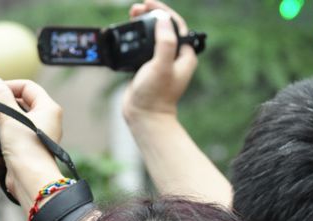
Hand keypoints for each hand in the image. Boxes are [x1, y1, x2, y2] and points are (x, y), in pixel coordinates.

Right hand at [0, 78, 64, 210]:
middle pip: (23, 101)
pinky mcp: (30, 147)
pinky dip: (5, 128)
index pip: (28, 86)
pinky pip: (17, 131)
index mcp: (49, 108)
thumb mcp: (10, 117)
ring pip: (19, 117)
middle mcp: (47, 120)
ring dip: (4, 114)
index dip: (8, 85)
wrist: (29, 179)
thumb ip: (1, 97)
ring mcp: (39, 134)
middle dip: (4, 99)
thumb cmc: (27, 149)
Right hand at [122, 1, 197, 121]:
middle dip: (151, 15)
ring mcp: (160, 63)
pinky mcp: (147, 68)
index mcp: (184, 55)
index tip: (148, 3)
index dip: (163, 11)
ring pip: (152, 37)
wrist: (143, 117)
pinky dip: (135, 38)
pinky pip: (142, 47)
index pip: (176, 25)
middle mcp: (174, 57)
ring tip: (131, 16)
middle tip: (136, 9)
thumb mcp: (162, 66)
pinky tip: (128, 34)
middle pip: (164, 28)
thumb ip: (165, 42)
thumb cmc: (155, 95)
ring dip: (142, 25)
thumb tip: (163, 19)